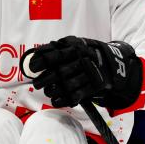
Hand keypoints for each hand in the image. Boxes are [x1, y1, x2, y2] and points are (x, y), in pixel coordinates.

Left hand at [21, 36, 142, 108]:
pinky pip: (76, 96)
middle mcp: (82, 61)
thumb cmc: (85, 53)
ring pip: (67, 86)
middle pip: (59, 73)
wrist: (112, 63)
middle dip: (44, 80)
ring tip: (46, 91)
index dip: (41, 62)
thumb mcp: (73, 44)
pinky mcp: (94, 87)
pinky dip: (63, 100)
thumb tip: (36, 53)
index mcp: (75, 48)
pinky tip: (55, 100)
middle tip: (36, 84)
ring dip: (52, 90)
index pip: (55, 56)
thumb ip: (56, 47)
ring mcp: (89, 74)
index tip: (32, 67)